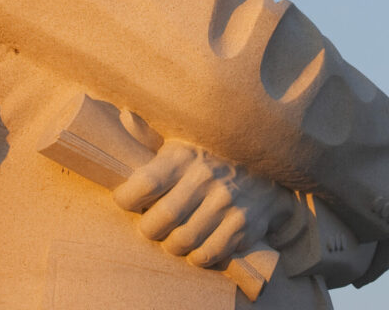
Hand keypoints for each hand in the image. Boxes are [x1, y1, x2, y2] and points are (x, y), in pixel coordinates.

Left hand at [112, 140, 295, 267]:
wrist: (267, 165)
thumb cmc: (211, 156)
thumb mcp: (183, 141)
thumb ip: (152, 145)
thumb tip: (121, 131)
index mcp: (184, 156)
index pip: (145, 184)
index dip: (127, 199)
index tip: (126, 201)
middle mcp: (205, 177)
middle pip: (161, 219)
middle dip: (149, 229)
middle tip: (152, 226)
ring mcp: (226, 202)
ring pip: (183, 241)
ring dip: (173, 246)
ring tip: (174, 237)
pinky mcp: (243, 223)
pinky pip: (209, 254)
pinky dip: (197, 257)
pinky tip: (198, 246)